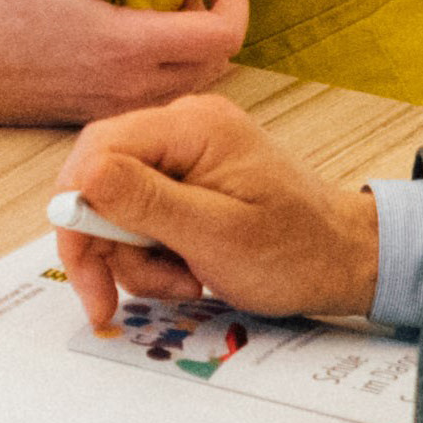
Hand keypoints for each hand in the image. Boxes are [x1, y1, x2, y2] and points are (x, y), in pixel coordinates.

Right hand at [0, 0, 248, 125]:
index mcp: (125, 46)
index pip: (222, 37)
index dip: (236, 3)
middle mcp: (127, 87)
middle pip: (216, 66)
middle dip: (218, 22)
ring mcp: (112, 107)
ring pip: (190, 87)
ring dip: (195, 48)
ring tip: (165, 8)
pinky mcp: (94, 116)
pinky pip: (157, 99)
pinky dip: (169, 69)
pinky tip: (136, 37)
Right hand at [54, 94, 381, 327]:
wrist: (345, 259)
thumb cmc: (296, 250)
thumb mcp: (217, 234)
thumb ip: (146, 201)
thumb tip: (82, 174)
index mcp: (191, 127)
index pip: (97, 150)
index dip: (76, 210)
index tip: (84, 268)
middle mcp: (183, 127)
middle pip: (101, 178)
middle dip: (106, 243)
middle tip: (115, 296)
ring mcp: (186, 150)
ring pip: (118, 202)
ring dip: (136, 255)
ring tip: (182, 280)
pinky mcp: (189, 176)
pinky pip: (143, 211)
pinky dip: (153, 251)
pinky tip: (187, 268)